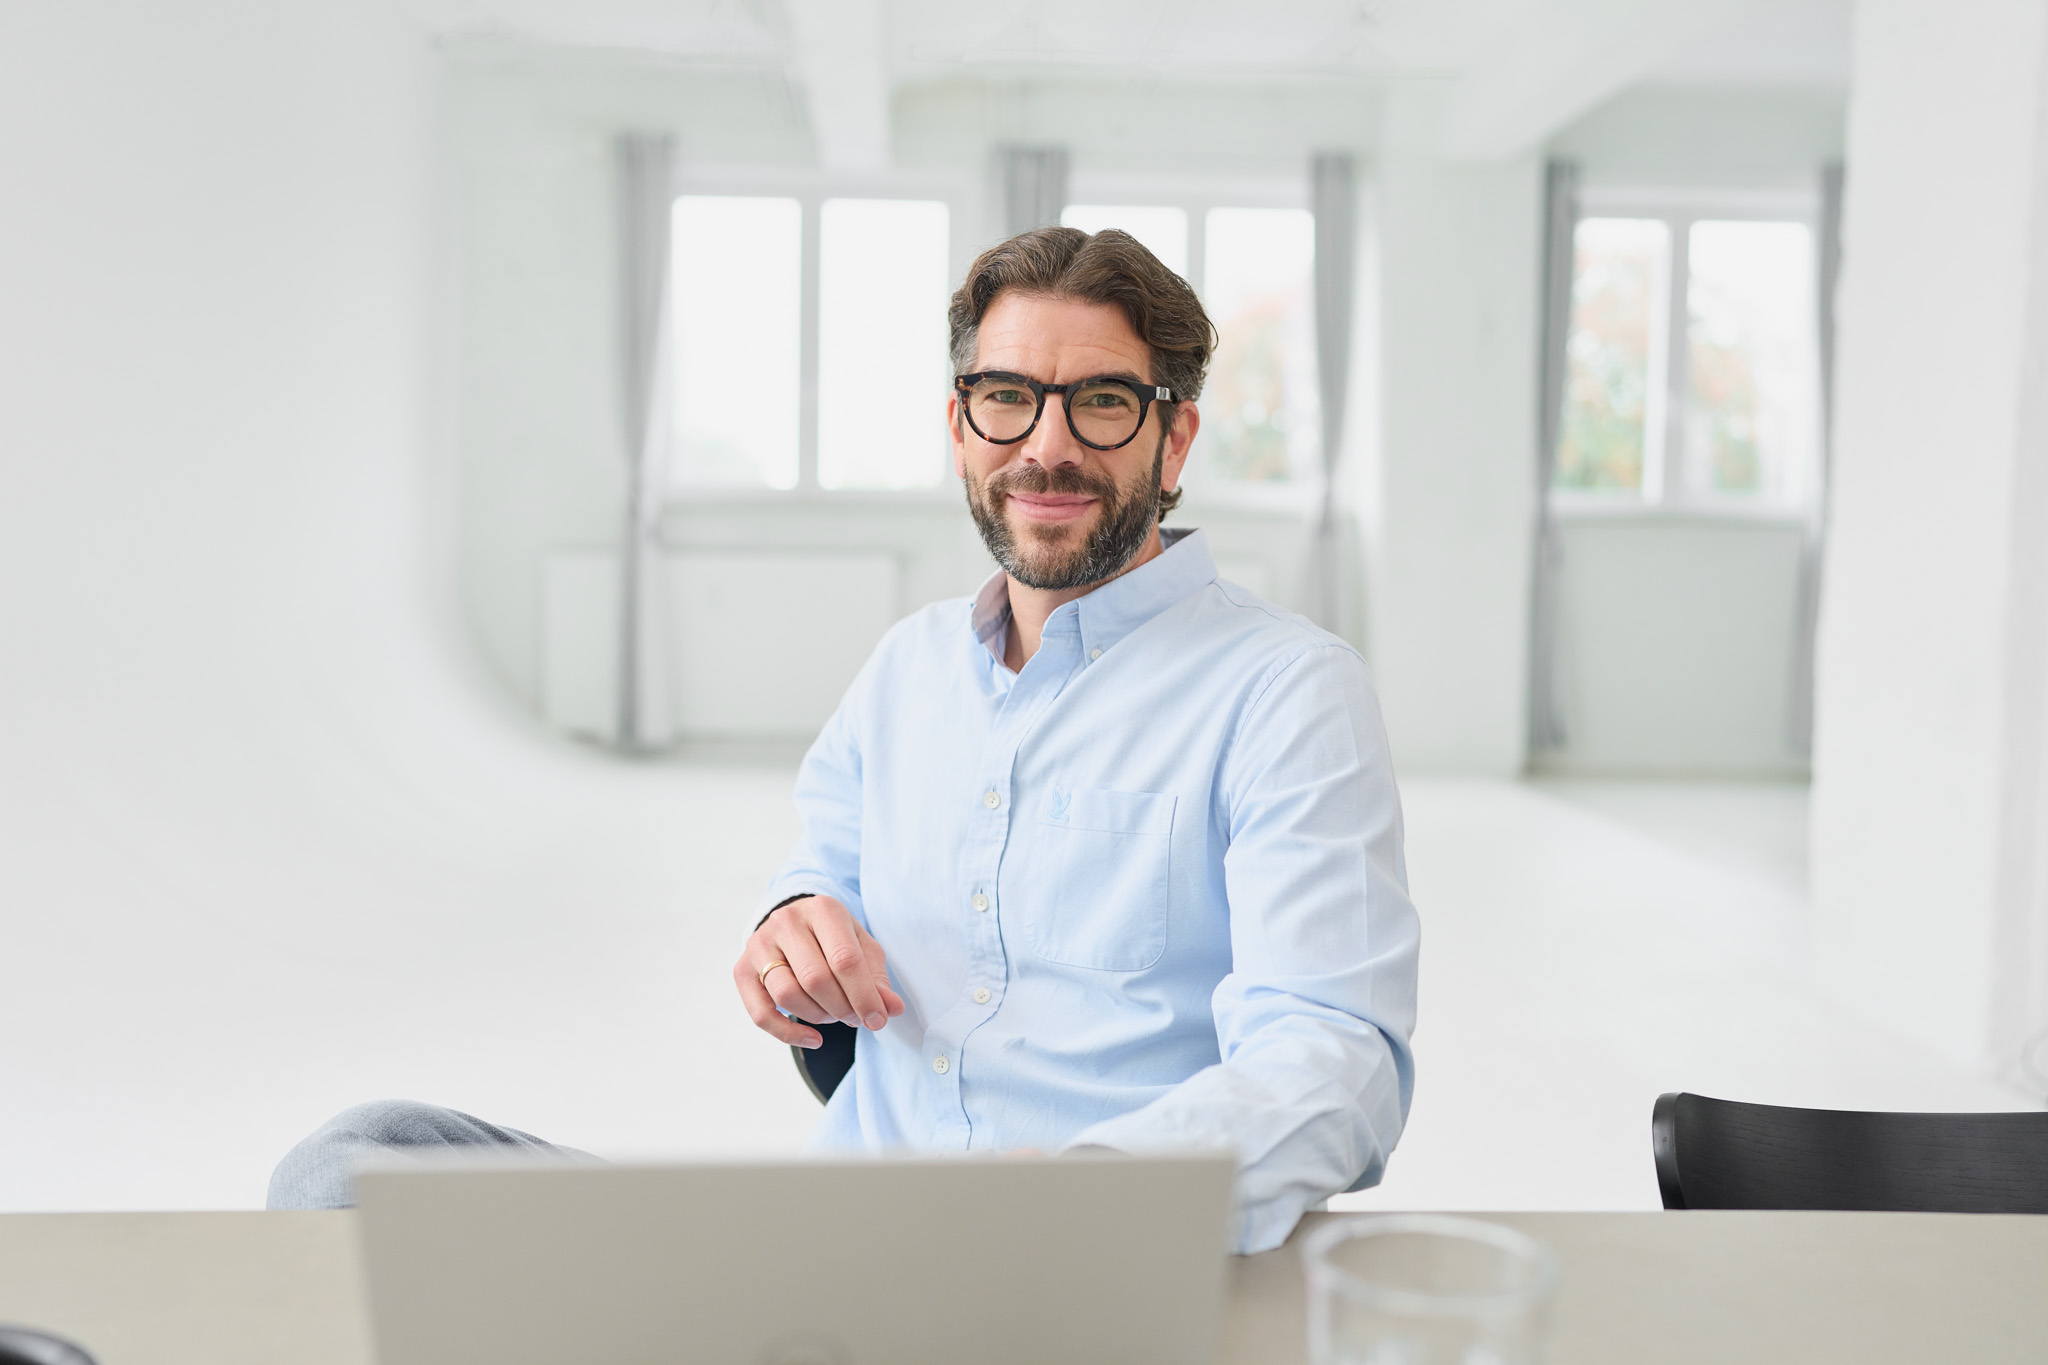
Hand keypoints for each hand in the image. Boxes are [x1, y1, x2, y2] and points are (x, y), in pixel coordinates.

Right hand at [735, 895, 905, 1048]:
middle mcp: (787, 921)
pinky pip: (760, 1012)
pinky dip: (787, 1034)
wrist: (797, 923)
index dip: (864, 996)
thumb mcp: (863, 949)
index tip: (878, 1020)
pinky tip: (813, 1039)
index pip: (845, 960)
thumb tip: (891, 1010)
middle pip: (815, 979)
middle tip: (856, 1018)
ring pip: (787, 995)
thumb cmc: (836, 939)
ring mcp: (760, 943)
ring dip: (817, 1017)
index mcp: (823, 910)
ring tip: (834, 1015)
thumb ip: (878, 979)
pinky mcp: (742, 968)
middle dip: (842, 1008)